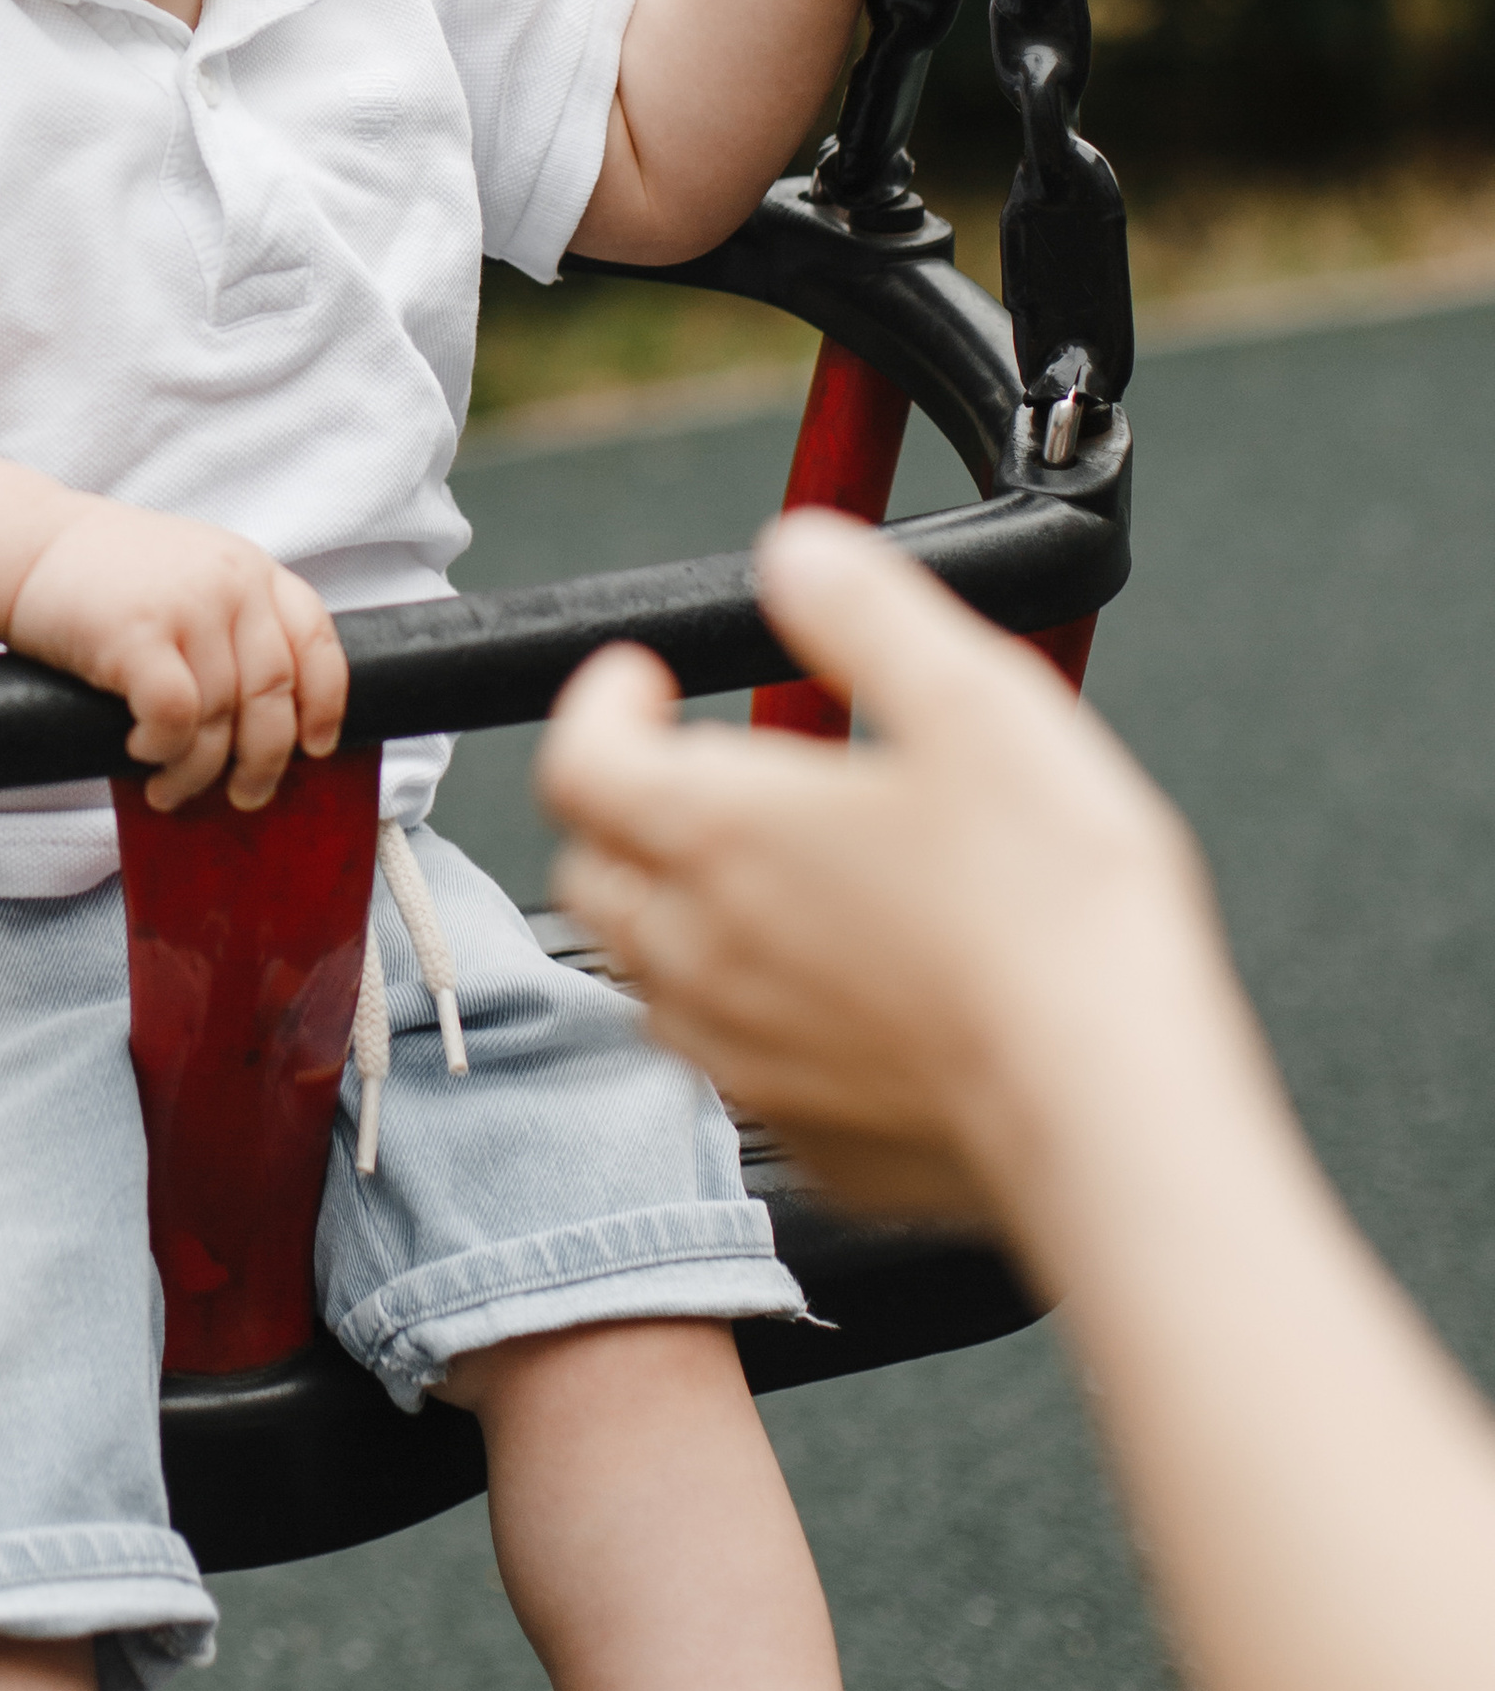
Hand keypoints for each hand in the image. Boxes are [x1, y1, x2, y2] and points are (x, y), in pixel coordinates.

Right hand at [8, 501, 348, 812]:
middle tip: (246, 795)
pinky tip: (140, 752)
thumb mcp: (193, 575)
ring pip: (220, 717)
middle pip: (274, 694)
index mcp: (252, 570)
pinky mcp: (138, 634)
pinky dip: (163, 750)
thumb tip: (267, 717)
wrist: (27, 545)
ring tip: (169, 789)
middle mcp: (231, 583)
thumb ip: (235, 621)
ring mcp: (187, 606)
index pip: (318, 641)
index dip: (326, 704)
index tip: (317, 746)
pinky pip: (176, 718)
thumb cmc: (105, 576)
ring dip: (197, 770)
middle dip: (264, 760)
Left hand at [534, 509, 1225, 1238]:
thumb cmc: (1055, 914)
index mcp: (718, 832)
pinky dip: (751, 1014)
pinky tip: (836, 990)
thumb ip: (866, 612)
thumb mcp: (975, 702)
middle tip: (700, 771)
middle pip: (595, 871)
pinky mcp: (805, 1136)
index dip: (600, 704)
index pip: (578, 761)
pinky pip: (733, 1066)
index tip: (647, 680)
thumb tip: (798, 555)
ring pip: (651, 976)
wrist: (1112, 1105)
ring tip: (766, 879)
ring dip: (678, 916)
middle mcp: (702, 952)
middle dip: (624, 808)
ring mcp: (742, 1056)